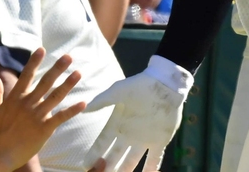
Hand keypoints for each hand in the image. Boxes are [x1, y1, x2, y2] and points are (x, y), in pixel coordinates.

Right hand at [0, 48, 85, 171]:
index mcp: (16, 98)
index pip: (27, 75)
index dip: (34, 61)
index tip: (42, 49)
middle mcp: (28, 103)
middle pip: (46, 82)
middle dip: (58, 68)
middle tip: (69, 56)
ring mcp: (37, 115)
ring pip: (56, 96)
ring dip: (68, 84)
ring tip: (78, 73)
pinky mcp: (45, 128)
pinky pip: (61, 117)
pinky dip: (72, 110)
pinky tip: (83, 103)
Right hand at [84, 55, 192, 171]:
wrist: (164, 85)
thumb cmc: (138, 86)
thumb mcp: (118, 91)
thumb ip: (102, 101)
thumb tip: (84, 109)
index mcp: (117, 123)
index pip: (102, 143)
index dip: (94, 154)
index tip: (86, 165)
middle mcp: (128, 135)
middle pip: (115, 156)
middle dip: (107, 167)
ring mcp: (143, 140)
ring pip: (131, 162)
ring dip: (125, 171)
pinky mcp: (159, 142)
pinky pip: (154, 160)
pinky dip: (150, 170)